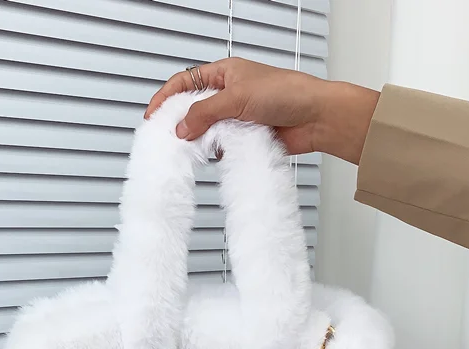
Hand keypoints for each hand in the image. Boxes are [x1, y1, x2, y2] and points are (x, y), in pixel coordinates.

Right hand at [144, 58, 379, 164]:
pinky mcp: (246, 138)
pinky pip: (223, 147)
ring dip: (201, 140)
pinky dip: (218, 152)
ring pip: (207, 131)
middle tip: (169, 139)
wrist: (315, 118)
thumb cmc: (286, 93)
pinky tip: (216, 155)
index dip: (166, 98)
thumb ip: (205, 113)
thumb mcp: (237, 97)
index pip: (185, 82)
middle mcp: (229, 94)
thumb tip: (181, 127)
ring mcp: (237, 117)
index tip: (153, 116)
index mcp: (224, 73)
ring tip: (194, 149)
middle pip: (193, 109)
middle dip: (181, 124)